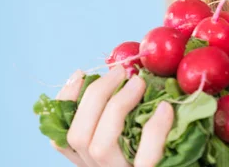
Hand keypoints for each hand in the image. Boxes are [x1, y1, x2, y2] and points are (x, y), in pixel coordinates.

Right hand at [50, 65, 173, 166]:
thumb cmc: (166, 149)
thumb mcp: (135, 134)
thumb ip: (123, 112)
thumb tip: (123, 72)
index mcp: (92, 161)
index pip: (61, 137)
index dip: (66, 104)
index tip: (80, 74)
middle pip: (78, 136)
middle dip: (95, 95)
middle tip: (121, 71)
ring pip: (100, 146)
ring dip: (117, 105)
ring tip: (139, 82)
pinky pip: (146, 156)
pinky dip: (154, 128)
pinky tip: (165, 108)